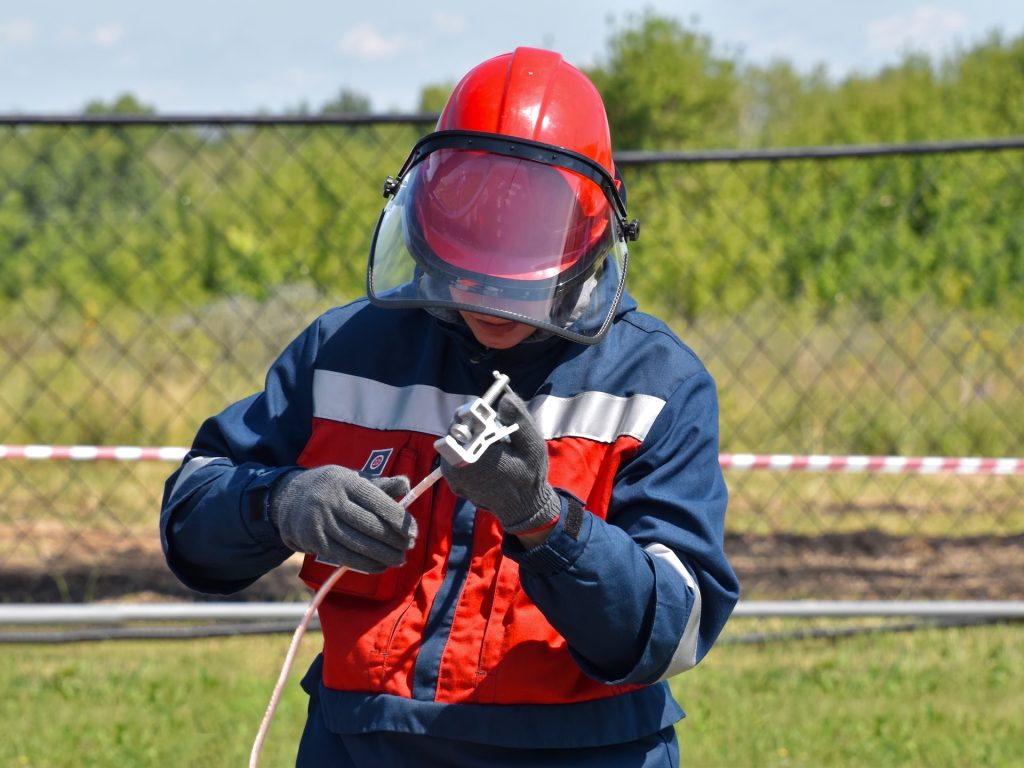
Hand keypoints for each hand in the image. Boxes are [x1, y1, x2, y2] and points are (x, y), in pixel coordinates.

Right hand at [268, 465, 416, 572]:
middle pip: (368, 524)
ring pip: (358, 543)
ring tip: (400, 559)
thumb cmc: (332, 488)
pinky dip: (366, 564)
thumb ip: (380, 484)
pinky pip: (345, 557)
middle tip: (410, 546)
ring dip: (383, 555)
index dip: (397, 518)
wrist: (289, 500)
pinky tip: (381, 566)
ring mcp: (321, 523)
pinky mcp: (315, 541)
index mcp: (345, 481)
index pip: (376, 500)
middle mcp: (331, 501)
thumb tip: (406, 484)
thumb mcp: (353, 478)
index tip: (413, 531)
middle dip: (393, 539)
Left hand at [440, 391, 559, 534]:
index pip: (461, 423)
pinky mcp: (454, 482)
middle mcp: (459, 468)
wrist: (523, 508)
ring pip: (454, 443)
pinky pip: (454, 456)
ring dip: (470, 437)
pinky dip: (468, 450)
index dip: (472, 414)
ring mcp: (454, 477)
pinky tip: (485, 455)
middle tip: (491, 429)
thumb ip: (519, 419)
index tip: (487, 415)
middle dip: (472, 425)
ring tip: (490, 443)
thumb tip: (503, 397)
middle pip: (455, 432)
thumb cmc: (529, 476)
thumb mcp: (532, 444)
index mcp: (477, 457)